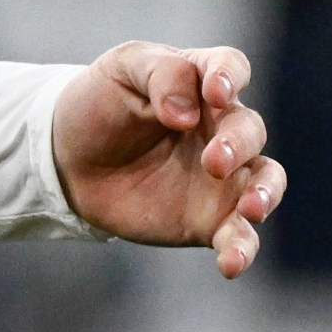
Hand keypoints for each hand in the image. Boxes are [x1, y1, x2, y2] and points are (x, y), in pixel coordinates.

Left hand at [51, 42, 285, 276]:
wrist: (66, 161)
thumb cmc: (97, 105)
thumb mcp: (119, 70)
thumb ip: (159, 75)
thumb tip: (187, 113)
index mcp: (200, 83)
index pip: (231, 67)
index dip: (230, 76)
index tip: (216, 92)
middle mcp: (220, 128)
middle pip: (249, 129)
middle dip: (238, 144)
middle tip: (213, 162)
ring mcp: (222, 176)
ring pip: (265, 181)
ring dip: (265, 194)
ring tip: (251, 209)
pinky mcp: (210, 218)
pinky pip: (239, 235)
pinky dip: (243, 250)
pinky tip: (231, 263)